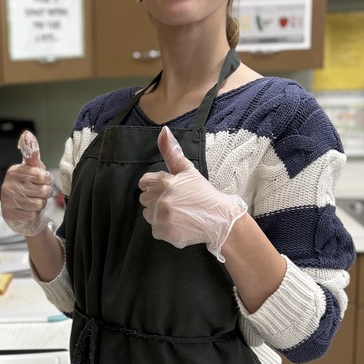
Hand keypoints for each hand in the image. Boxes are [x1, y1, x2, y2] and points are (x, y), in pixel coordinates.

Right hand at [0, 130, 53, 236]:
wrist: (20, 210)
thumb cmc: (29, 187)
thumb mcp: (32, 169)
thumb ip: (32, 154)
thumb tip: (27, 134)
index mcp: (14, 171)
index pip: (41, 175)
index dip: (47, 180)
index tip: (43, 180)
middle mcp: (7, 185)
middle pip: (42, 191)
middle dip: (45, 194)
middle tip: (38, 193)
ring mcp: (6, 201)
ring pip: (38, 204)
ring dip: (40, 204)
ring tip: (34, 201)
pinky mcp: (8, 215)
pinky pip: (32, 215)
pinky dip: (33, 214)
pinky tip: (28, 211)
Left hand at [138, 126, 246, 260]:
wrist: (220, 219)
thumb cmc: (204, 193)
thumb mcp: (188, 170)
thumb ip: (171, 152)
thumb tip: (163, 131)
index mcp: (165, 183)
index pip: (144, 182)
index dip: (155, 185)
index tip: (168, 189)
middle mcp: (161, 200)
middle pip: (145, 199)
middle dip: (156, 199)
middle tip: (176, 201)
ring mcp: (162, 218)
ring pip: (148, 215)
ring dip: (159, 214)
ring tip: (178, 213)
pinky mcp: (165, 233)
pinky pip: (155, 229)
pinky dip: (165, 228)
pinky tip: (179, 224)